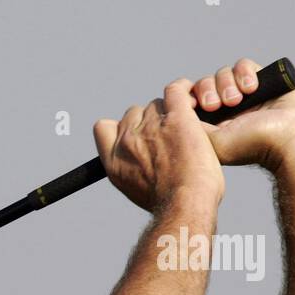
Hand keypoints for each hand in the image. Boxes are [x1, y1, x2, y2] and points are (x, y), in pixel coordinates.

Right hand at [94, 79, 224, 212]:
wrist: (184, 203)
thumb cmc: (167, 203)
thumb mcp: (133, 190)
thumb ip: (128, 169)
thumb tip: (136, 165)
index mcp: (113, 159)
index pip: (103, 127)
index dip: (120, 128)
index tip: (135, 136)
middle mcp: (127, 140)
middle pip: (134, 114)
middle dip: (149, 122)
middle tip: (169, 137)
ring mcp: (151, 126)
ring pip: (157, 105)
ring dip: (169, 113)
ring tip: (186, 128)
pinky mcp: (177, 117)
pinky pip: (176, 90)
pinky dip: (183, 90)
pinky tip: (190, 97)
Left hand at [188, 57, 294, 172]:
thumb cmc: (254, 145)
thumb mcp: (211, 142)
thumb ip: (190, 127)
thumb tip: (173, 112)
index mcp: (212, 126)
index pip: (190, 103)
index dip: (190, 99)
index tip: (198, 107)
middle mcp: (228, 111)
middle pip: (204, 85)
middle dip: (208, 90)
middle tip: (217, 105)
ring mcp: (246, 96)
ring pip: (223, 74)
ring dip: (227, 83)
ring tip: (239, 99)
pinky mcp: (264, 82)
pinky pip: (243, 65)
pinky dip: (244, 73)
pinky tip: (251, 88)